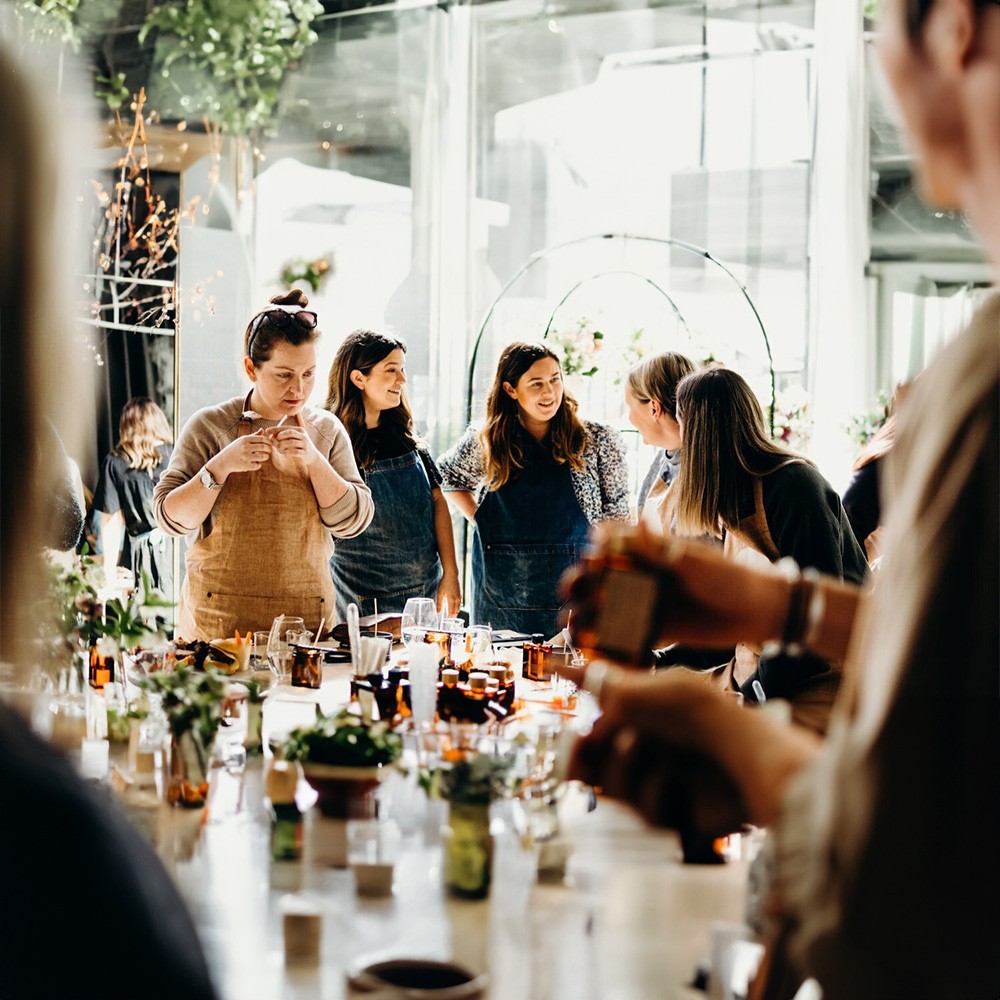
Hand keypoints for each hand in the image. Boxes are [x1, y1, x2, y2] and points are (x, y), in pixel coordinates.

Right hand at [211, 431, 271, 478]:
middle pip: (264, 447)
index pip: (262, 438)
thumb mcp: (242, 440)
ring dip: (266, 457)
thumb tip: (263, 429)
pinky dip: (258, 464)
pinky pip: (258, 465)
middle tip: (268, 451)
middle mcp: (245, 447)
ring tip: (264, 456)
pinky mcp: (245, 466)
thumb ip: (253, 435)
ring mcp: (245, 457)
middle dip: (269, 449)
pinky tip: (255, 463)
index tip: (270, 444)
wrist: (223, 461)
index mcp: (245, 439)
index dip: (269, 442)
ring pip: (263, 456)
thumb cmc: (235, 449)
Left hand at [264, 414, 321, 471]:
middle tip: (274, 439)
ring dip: (283, 444)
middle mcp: (303, 436)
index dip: (276, 429)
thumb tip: (271, 435)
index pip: (286, 427)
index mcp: (300, 430)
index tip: (267, 431)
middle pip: (290, 432)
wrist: (312, 456)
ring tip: (279, 446)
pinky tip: (284, 452)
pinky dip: (288, 451)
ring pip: (292, 442)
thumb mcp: (294, 438)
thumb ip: (284, 435)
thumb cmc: (299, 445)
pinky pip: (295, 451)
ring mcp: (305, 444)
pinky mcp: (305, 453)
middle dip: (281, 435)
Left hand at [436, 572, 461, 616]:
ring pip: (459, 606)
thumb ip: (439, 603)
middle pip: (456, 610)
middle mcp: (457, 599)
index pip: (451, 611)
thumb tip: (438, 612)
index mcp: (452, 600)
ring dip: (456, 611)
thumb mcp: (440, 593)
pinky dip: (458, 606)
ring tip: (453, 614)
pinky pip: (460, 602)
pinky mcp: (460, 593)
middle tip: (450, 619)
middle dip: (454, 615)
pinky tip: (456, 606)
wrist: (451, 575)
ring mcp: (459, 596)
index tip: (447, 619)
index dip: (450, 616)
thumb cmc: (445, 583)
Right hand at [562, 523, 789, 652]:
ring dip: (586, 615)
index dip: (593, 550)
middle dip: (580, 584)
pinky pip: (627, 637)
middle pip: (600, 578)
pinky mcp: (657, 630)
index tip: (588, 560)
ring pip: (607, 609)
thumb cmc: (730, 578)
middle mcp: (643, 576)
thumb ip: (660, 548)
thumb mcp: (694, 561)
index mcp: (650, 552)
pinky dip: (609, 642)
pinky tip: (594, 650)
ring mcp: (648, 604)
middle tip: (570, 592)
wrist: (760, 613)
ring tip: (570, 626)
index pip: (610, 543)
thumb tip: (632, 521)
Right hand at [566, 664, 749, 835]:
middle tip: (579, 745)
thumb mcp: (637, 688)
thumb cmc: (691, 710)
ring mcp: (659, 784)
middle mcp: (646, 751)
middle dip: (579, 758)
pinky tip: (673, 776)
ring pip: (611, 790)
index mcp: (638, 718)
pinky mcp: (674, 815)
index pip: (594, 725)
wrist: (741, 744)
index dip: (571, 729)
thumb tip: (559, 670)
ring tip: (636, 743)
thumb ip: (597, 683)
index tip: (561, 719)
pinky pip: (645, 810)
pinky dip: (655, 787)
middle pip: (592, 769)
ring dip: (619, 764)